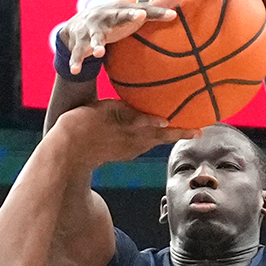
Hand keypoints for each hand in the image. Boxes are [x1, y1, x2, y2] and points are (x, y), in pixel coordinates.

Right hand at [52, 99, 194, 169]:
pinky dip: (149, 139)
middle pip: (162, 139)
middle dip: (179, 134)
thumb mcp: (109, 113)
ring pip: (151, 142)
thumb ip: (136, 117)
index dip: (182, 131)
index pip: (164, 133)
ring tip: (178, 131)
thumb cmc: (83, 124)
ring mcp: (126, 150)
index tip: (200, 130)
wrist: (66, 149)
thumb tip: (164, 122)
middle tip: (197, 132)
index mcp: (134, 132)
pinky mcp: (118, 153)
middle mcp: (134, 143)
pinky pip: (140, 145)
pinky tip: (148, 135)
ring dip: (165, 137)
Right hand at [62, 0, 191, 67]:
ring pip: (95, 37)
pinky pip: (79, 53)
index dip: (158, 13)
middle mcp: (108, 15)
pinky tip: (75, 70)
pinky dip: (77, 61)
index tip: (174, 15)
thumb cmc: (116, 19)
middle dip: (128, 15)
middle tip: (139, 16)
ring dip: (96, 44)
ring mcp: (92, 28)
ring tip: (99, 52)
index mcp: (123, 10)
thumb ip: (160, 5)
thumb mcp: (136, 13)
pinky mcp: (79, 41)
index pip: (145, 10)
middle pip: (119, 15)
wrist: (79, 23)